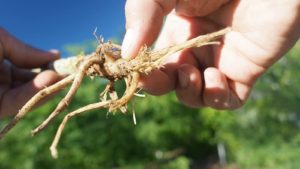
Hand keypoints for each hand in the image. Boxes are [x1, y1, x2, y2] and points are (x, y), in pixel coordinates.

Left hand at [0, 28, 60, 117]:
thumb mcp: (1, 40)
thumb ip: (27, 51)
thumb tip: (55, 56)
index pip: (28, 65)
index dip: (46, 64)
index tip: (63, 61)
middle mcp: (0, 79)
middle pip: (32, 81)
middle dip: (52, 77)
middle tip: (70, 73)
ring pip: (28, 94)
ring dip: (48, 86)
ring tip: (64, 77)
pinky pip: (18, 103)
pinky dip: (36, 94)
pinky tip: (50, 82)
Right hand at [121, 0, 299, 108]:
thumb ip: (142, 15)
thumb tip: (127, 54)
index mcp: (175, 32)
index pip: (152, 63)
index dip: (141, 70)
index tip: (134, 69)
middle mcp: (195, 50)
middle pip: (170, 83)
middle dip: (159, 85)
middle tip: (157, 75)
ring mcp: (219, 62)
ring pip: (195, 95)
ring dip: (186, 91)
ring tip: (191, 71)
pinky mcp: (246, 71)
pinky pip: (226, 100)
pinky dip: (215, 96)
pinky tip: (214, 76)